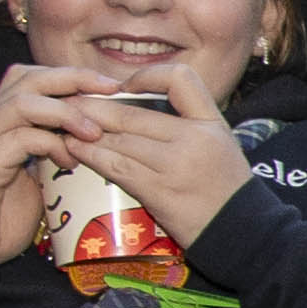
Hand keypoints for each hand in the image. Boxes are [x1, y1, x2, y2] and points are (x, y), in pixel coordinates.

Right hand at [0, 65, 118, 267]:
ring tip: (93, 132)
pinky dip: (51, 144)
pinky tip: (69, 162)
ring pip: (23, 102)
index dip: (70, 75)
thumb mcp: (37, 180)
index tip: (108, 87)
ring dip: (65, 112)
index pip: (30, 78)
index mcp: (0, 123)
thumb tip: (95, 147)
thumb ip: (55, 156)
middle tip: (110, 89)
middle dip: (73, 78)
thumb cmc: (0, 218)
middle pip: (28, 78)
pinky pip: (19, 138)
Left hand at [49, 80, 254, 250]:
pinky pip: (115, 167)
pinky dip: (90, 156)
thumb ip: (186, 122)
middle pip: (132, 112)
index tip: (124, 88)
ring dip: (84, 133)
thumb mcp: (218, 143)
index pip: (179, 78)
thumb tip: (136, 106)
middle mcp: (195, 138)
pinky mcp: (159, 192)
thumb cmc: (225, 188)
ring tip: (64, 128)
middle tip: (68, 104)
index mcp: (211, 122)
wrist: (242, 232)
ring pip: (117, 140)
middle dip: (93, 107)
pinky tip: (75, 151)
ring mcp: (176, 165)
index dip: (147, 76)